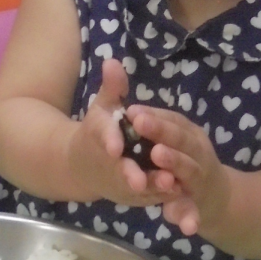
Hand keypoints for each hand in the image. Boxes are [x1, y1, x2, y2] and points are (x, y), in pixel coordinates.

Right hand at [69, 57, 167, 205]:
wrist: (81, 166)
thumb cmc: (98, 131)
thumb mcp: (102, 107)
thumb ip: (112, 88)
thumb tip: (112, 61)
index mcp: (97, 136)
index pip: (102, 137)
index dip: (110, 140)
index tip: (116, 147)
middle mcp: (105, 163)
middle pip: (118, 170)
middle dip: (131, 174)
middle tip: (144, 179)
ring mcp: (117, 182)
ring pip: (134, 188)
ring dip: (152, 187)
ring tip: (172, 184)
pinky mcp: (129, 196)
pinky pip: (145, 197)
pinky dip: (160, 196)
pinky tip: (179, 191)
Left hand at [124, 103, 229, 236]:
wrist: (219, 197)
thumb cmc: (187, 161)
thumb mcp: (175, 142)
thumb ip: (156, 127)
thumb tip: (128, 104)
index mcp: (190, 135)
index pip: (174, 120)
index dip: (154, 115)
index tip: (132, 110)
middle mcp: (199, 152)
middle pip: (182, 140)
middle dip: (162, 132)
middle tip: (139, 123)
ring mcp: (201, 178)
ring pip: (189, 170)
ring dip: (175, 162)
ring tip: (157, 155)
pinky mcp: (198, 205)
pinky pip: (193, 211)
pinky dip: (190, 218)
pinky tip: (186, 226)